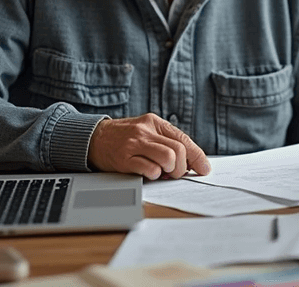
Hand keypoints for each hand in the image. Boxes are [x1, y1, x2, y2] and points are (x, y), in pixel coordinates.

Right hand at [87, 113, 210, 178]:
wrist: (94, 138)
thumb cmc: (124, 138)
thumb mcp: (146, 131)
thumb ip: (166, 142)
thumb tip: (190, 162)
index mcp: (155, 123)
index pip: (183, 139)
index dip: (197, 156)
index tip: (204, 169)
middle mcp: (146, 131)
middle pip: (179, 150)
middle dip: (182, 167)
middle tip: (175, 173)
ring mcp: (134, 144)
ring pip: (168, 158)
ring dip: (170, 170)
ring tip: (163, 173)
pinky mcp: (124, 159)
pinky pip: (149, 169)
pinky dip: (154, 175)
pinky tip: (149, 174)